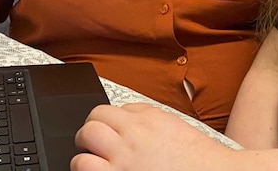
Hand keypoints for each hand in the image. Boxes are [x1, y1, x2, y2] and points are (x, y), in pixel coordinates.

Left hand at [72, 103, 236, 170]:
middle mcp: (130, 141)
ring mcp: (123, 166)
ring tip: (95, 166)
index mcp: (142, 122)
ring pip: (81, 158)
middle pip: (89, 129)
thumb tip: (121, 113)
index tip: (102, 131)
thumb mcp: (170, 122)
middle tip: (94, 147)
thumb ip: (142, 114)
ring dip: (84, 161)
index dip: (99, 122)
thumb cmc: (196, 155)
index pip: (101, 112)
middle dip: (87, 138)